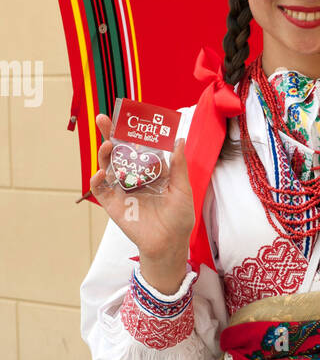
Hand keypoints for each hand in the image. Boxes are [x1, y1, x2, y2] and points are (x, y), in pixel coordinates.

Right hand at [88, 114, 194, 273]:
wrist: (169, 243)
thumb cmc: (179, 217)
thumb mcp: (182, 188)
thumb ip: (178, 165)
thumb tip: (178, 139)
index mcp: (151, 170)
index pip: (138, 146)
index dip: (131, 132)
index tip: (127, 116)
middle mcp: (134, 177)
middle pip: (118, 151)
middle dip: (110, 134)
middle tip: (103, 119)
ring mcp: (122, 189)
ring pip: (108, 166)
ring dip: (104, 154)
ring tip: (108, 145)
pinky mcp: (113, 204)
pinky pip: (101, 189)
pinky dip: (97, 180)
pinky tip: (101, 173)